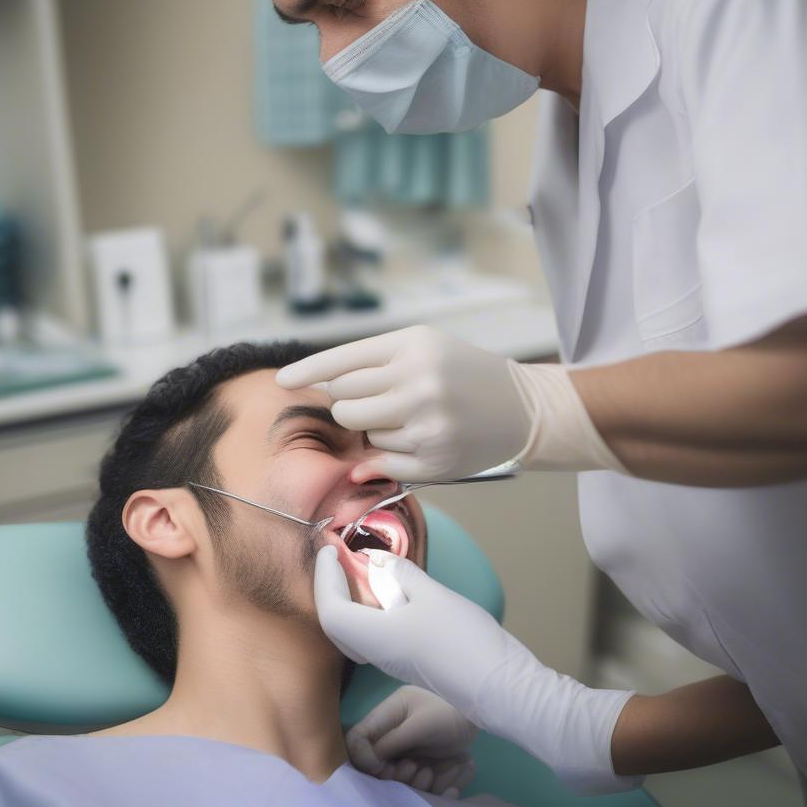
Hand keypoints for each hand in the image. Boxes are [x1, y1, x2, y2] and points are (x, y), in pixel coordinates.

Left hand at [276, 325, 529, 481]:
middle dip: (351, 403)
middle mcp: (418, 382)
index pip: (343, 360)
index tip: (283, 379)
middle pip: (344, 401)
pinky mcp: (434, 460)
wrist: (523, 408)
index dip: (307, 371)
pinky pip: (381, 462)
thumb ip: (374, 360)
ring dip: (376, 428)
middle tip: (380, 400)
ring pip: (363, 433)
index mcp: (412, 345)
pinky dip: (390, 454)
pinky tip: (420, 440)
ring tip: (412, 417)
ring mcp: (426, 424)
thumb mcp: (425, 345)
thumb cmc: (465, 371)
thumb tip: (321, 386)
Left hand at [315, 546, 639, 793]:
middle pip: (335, 623)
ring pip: (353, 630)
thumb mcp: (432, 595)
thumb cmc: (464, 639)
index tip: (329, 550)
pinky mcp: (406, 662)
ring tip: (360, 571)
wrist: (499, 686)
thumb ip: (401, 574)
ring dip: (350, 599)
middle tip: (338, 559)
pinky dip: (369, 611)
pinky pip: (372, 635)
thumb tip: (376, 560)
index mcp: (372, 637)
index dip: (324, 578)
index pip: (330, 608)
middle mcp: (374, 653)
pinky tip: (389, 594)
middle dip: (331, 589)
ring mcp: (390, 661)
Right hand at [347, 686, 476, 798]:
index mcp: (386, 716)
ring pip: (400, 779)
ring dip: (416, 783)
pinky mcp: (425, 765)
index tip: (382, 767)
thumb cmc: (448, 711)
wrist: (479, 713)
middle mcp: (393, 735)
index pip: (357, 738)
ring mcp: (409, 751)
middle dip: (393, 775)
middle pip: (376, 764)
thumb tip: (369, 760)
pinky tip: (451, 787)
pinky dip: (437, 788)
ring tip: (431, 773)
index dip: (363, 757)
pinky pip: (423, 785)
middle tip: (414, 769)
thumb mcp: (419, 724)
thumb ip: (392, 741)